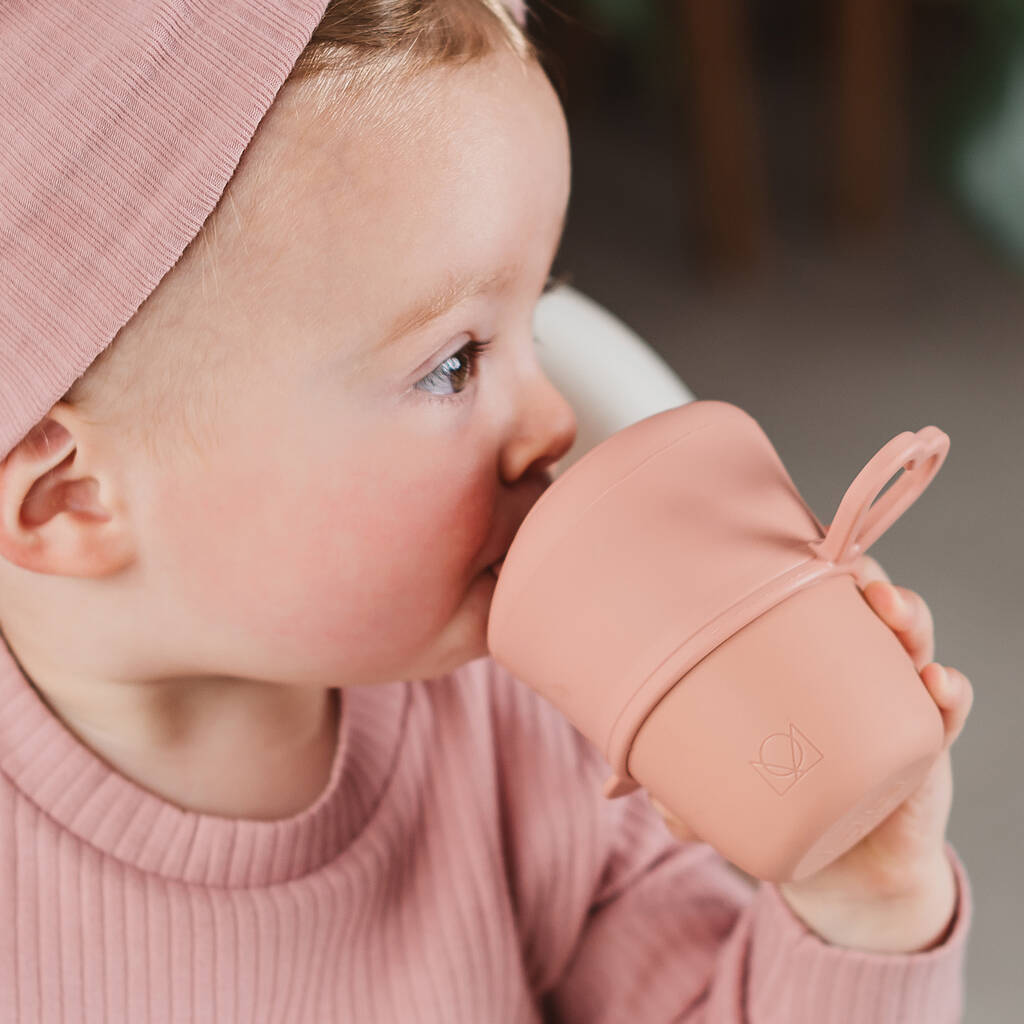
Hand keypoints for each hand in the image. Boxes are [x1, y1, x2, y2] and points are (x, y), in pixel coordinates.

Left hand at [652, 554, 974, 949]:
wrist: (833, 866)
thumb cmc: (769, 797)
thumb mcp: (714, 785)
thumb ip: (673, 781)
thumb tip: (617, 784)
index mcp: (790, 659)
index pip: (800, 595)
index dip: (803, 560)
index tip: (796, 540)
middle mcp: (843, 668)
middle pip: (860, 603)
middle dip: (863, 578)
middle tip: (855, 578)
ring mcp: (888, 700)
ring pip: (909, 642)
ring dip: (910, 621)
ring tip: (897, 617)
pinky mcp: (923, 743)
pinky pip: (944, 712)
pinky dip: (949, 695)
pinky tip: (939, 687)